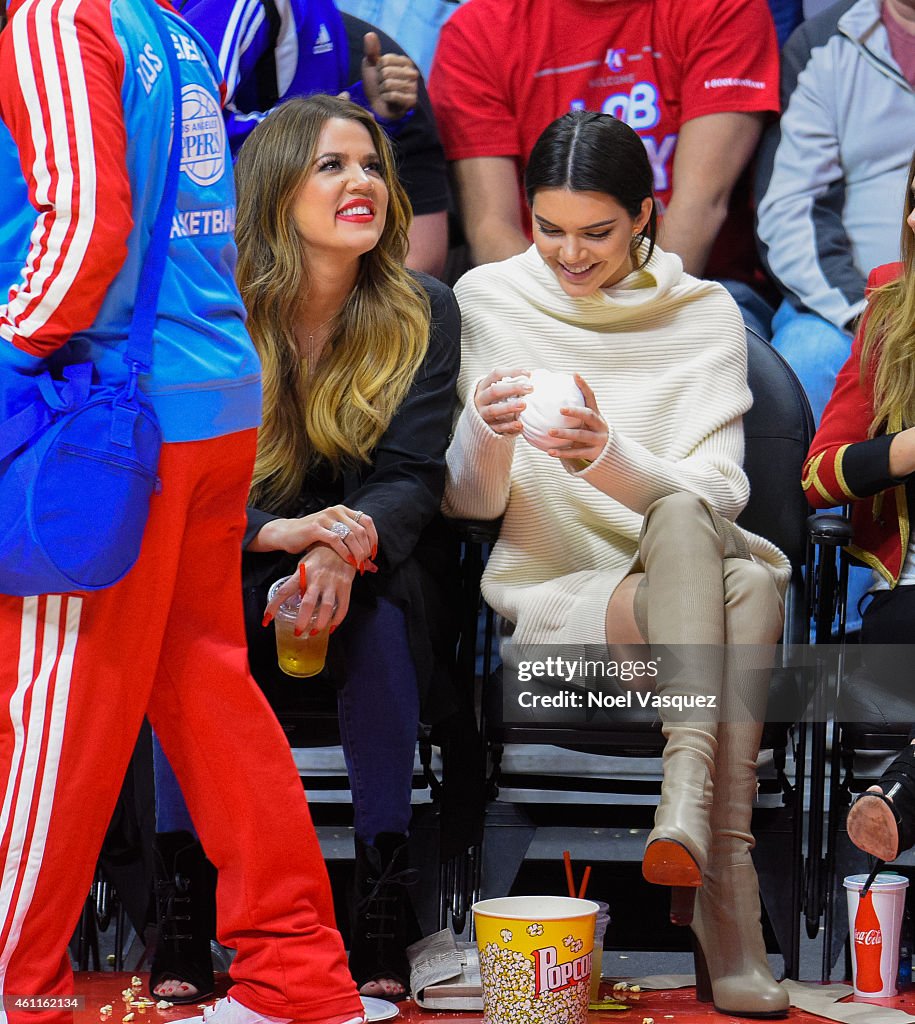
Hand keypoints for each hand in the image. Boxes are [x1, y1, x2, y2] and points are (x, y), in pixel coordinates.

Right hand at [250, 504, 378, 568]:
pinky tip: (348, 561)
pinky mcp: (316, 528)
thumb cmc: (312, 538)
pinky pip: (336, 540)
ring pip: (350, 535)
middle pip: (360, 530)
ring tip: (358, 564)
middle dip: (366, 548)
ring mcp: (325, 518)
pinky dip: (345, 552)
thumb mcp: (334, 538)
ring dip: (357, 552)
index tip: (373, 554)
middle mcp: (336, 511)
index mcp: (342, 510)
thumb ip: (352, 546)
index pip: (367, 521)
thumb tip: (373, 566)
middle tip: (365, 562)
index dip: (374, 538)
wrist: (286, 533)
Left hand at [264, 546, 357, 634]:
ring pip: (326, 607)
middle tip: (297, 633)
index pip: (284, 591)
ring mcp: (332, 582)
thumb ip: (299, 580)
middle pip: (307, 603)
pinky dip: (338, 619)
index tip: (266, 620)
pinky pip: (343, 606)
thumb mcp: (304, 563)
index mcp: (302, 573)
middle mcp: (317, 578)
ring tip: (314, 632)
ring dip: (320, 623)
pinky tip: (332, 627)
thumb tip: (292, 599)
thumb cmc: (320, 554)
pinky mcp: (345, 585)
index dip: (273, 606)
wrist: (342, 541)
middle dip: (302, 621)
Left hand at [361, 31, 417, 120]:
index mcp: (405, 62)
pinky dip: (386, 99)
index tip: (380, 75)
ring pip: (389, 84)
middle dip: (380, 81)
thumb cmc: (375, 84)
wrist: (377, 105)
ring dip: (382, 91)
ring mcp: (413, 88)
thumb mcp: (371, 64)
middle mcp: (413, 73)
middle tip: (383, 86)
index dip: (378, 68)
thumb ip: (371, 50)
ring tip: (386, 93)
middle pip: (387, 72)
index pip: (386, 60)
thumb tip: (369, 34)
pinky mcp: (412, 101)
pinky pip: (393, 95)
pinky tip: (388, 101)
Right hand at [473, 368, 531, 435]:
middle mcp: (481, 399)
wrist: (479, 419)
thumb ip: (510, 384)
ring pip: (493, 410)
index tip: (529, 374)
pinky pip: (498, 427)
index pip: (496, 374)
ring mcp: (483, 414)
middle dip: (513, 388)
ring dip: (509, 407)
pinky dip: (509, 426)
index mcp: (484, 386)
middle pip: (495, 391)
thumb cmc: (494, 400)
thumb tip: (532, 378)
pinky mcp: (488, 427)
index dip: (512, 372)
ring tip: (524, 405)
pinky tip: (520, 425)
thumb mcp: (497, 389)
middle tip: (530, 388)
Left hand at [545, 373, 608, 464]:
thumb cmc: (589, 432)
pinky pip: (576, 453)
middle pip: (589, 416)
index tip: (574, 375)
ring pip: (581, 436)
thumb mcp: (586, 421)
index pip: (591, 397)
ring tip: (550, 431)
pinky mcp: (593, 453)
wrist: (609, 454)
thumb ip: (573, 412)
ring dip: (565, 433)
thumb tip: (550, 395)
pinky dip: (563, 453)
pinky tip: (550, 452)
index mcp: (596, 414)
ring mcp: (598, 440)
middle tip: (561, 409)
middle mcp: (599, 425)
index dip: (584, 386)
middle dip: (576, 412)